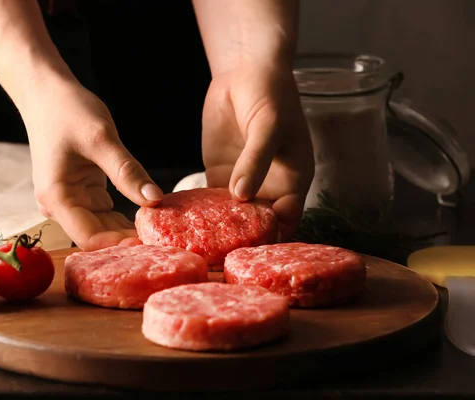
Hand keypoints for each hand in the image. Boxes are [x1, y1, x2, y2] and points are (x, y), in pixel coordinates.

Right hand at [21, 77, 162, 250]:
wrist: (46, 93)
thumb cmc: (67, 111)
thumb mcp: (101, 139)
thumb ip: (127, 171)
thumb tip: (156, 200)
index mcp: (57, 199)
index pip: (90, 239)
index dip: (121, 247)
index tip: (153, 245)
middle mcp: (60, 207)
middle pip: (98, 238)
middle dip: (129, 242)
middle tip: (166, 242)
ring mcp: (71, 202)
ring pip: (104, 228)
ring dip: (130, 232)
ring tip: (163, 233)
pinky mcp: (83, 194)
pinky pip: (106, 214)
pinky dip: (127, 217)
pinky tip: (151, 218)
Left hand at [201, 62, 314, 240]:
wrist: (247, 71)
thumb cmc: (271, 96)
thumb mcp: (269, 126)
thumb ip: (256, 161)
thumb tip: (243, 196)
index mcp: (294, 180)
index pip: (288, 218)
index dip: (274, 235)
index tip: (252, 248)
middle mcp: (271, 187)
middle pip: (261, 225)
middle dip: (244, 240)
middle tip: (220, 256)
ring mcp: (245, 183)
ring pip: (235, 216)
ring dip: (221, 230)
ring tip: (199, 247)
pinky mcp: (222, 175)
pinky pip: (213, 200)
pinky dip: (203, 212)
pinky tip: (186, 223)